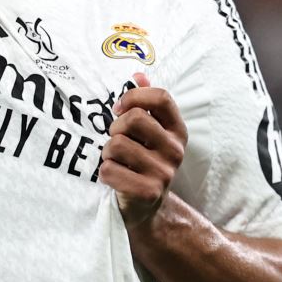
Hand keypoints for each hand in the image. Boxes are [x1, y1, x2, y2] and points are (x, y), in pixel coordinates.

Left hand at [102, 72, 186, 226]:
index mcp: (177, 131)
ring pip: (117, 145)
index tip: (119, 108)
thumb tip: (138, 74)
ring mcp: (164, 173)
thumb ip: (145, 102)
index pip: (161, 98)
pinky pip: (109, 169)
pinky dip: (104, 172)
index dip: (134, 96)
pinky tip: (115, 177)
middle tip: (116, 140)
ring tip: (116, 161)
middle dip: (115, 128)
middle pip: (134, 119)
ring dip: (107, 152)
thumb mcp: (149, 132)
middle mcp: (175, 150)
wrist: (145, 207)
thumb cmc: (142, 161)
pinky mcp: (148, 192)